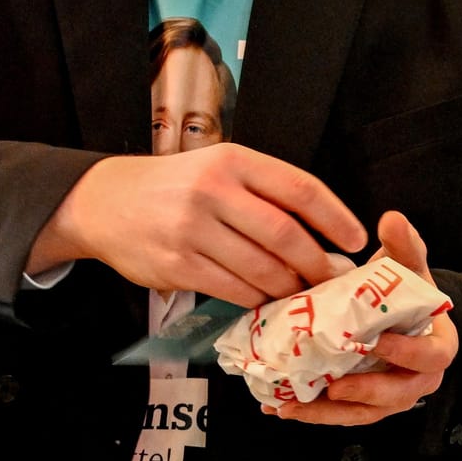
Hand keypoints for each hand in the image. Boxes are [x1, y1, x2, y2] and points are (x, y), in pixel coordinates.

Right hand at [27, 145, 366, 305]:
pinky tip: (266, 300)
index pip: (299, 188)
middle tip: (332, 278)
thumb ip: (265, 193)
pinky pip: (233, 290)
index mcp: (233, 160)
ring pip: (261, 268)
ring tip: (302, 293)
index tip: (356, 239)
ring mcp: (192, 229)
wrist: (105, 202)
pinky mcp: (177, 264)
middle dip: (317, 263)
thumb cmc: (176, 185)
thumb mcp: (220, 168)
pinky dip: (256, 299)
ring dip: (289, 286)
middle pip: (285, 234)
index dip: (335, 217)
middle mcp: (213, 190)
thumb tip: (323, 235)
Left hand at [268, 210, 457, 426]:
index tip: (376, 341)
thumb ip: (404, 244)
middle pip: (399, 396)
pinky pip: (341, 415)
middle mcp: (418, 379)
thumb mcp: (408, 265)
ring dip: (328, 413)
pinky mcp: (363, 405)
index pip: (432, 357)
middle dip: (365, 392)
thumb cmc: (406, 291)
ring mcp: (390, 397)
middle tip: (334, 387)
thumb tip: (392, 218)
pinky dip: (312, 413)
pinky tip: (281, 407)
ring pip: (365, 413)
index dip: (407, 353)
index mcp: (437, 346)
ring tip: (293, 406)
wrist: (395, 313)